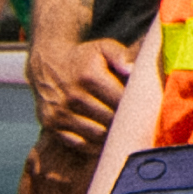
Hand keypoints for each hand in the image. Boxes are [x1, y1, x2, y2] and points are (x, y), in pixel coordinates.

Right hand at [37, 37, 133, 151]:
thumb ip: (120, 55)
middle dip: (126, 123)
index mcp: (90, 77)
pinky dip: (94, 146)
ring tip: (125, 134)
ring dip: (112, 136)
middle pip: (110, 118)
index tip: (146, 110)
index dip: (135, 106)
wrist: (47, 65)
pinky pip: (78, 143)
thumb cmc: (83, 57)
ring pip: (96, 134)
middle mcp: (74, 96)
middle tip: (139, 126)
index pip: (120, 99)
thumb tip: (132, 69)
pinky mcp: (52, 126)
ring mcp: (61, 113)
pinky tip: (106, 142)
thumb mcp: (103, 47)